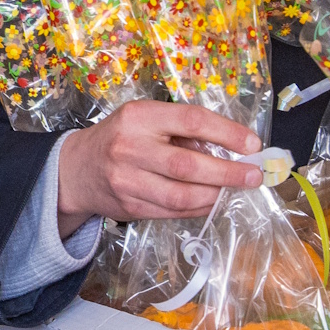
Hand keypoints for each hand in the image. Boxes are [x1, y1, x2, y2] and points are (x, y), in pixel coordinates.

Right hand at [55, 101, 262, 230]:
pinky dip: (198, 208)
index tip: (252, 144)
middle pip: (188, 165)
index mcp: (139, 117)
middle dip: (228, 173)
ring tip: (234, 190)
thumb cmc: (120, 138)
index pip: (191, 120)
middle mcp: (130, 148)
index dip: (227, 133)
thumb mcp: (145, 119)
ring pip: (182, 196)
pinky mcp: (130, 207)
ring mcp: (127, 181)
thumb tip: (230, 148)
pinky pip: (172, 212)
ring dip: (215, 195)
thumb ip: (180, 130)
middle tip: (253, 176)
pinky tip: (212, 201)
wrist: (76, 169)